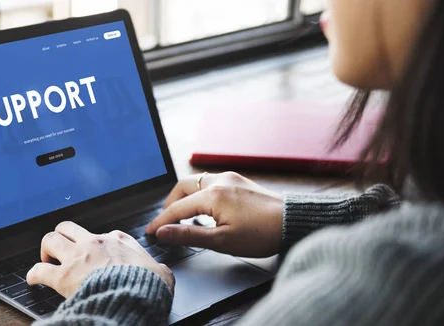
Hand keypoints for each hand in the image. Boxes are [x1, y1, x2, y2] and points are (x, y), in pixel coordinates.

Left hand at [27, 221, 174, 297]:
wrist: (135, 296)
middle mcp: (95, 242)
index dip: (95, 244)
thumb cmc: (148, 285)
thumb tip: (162, 273)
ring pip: (50, 239)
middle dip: (62, 236)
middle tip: (61, 249)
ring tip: (46, 259)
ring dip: (46, 249)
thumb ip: (158, 268)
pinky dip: (33, 274)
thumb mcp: (161, 272)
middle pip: (68, 227)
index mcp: (118, 240)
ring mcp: (77, 257)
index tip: (94, 254)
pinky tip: (33, 279)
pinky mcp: (64, 276)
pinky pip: (39, 270)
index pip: (101, 234)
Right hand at [146, 172, 282, 257]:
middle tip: (166, 222)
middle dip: (170, 203)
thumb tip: (163, 232)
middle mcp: (219, 181)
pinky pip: (211, 182)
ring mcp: (230, 178)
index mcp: (213, 195)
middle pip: (183, 187)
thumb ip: (189, 235)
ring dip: (185, 197)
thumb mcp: (222, 241)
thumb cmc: (262, 234)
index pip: (177, 208)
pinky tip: (204, 209)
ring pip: (197, 182)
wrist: (293, 222)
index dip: (161, 221)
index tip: (150, 232)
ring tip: (183, 216)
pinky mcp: (239, 181)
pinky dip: (200, 193)